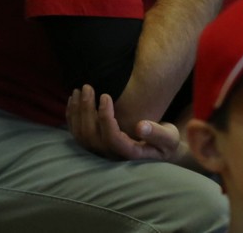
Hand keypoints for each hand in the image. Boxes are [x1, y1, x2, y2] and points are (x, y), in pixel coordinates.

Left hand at [66, 85, 183, 161]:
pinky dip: (72, 117)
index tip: (106, 95)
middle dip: (86, 109)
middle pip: (90, 135)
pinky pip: (77, 134)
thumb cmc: (167, 142)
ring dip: (76, 111)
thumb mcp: (170, 138)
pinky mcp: (95, 145)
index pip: (111, 137)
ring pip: (80, 135)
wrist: (160, 150)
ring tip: (78, 90)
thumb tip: (141, 126)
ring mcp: (101, 151)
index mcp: (129, 152)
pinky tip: (72, 101)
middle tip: (88, 87)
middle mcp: (111, 155)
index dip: (105, 116)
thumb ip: (158, 133)